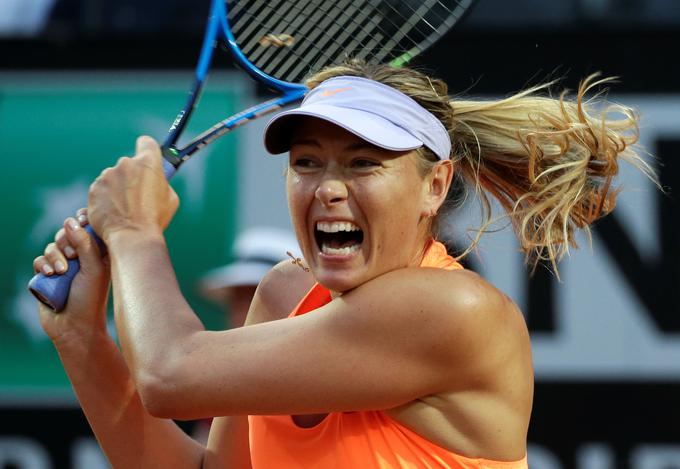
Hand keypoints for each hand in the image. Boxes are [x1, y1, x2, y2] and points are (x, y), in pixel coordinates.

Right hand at [33, 209, 109, 344]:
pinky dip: (43, 264)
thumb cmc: (91, 299)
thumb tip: (70, 221)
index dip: (83, 220)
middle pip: (68, 233)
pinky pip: (40, 260)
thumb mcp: (94, 268)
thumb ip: (85, 243)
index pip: (90, 227)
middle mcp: (81, 257)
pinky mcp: (47, 275)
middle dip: (66, 240)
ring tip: (62, 271)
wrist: (75, 327)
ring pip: (52, 246)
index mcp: (99, 253)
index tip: (81, 220)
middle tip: (72, 256)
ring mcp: (64, 265)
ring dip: (55, 255)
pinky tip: (50, 274)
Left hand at [87, 136, 178, 242]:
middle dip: (132, 177)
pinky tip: (114, 213)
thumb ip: (161, 184)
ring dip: (118, 189)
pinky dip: (106, 199)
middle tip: (138, 196)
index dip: (147, 150)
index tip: (148, 158)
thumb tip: (155, 182)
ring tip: (125, 209)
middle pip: (129, 164)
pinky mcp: (94, 189)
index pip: (147, 143)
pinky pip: (101, 190)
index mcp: (148, 162)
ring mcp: (107, 175)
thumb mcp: (170, 199)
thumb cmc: (154, 219)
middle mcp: (126, 164)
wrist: (131, 236)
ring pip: (113, 178)